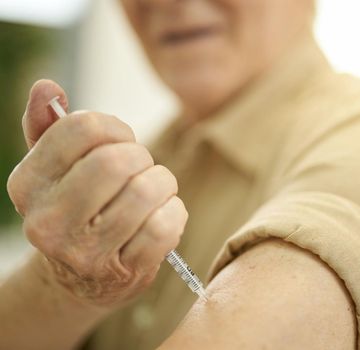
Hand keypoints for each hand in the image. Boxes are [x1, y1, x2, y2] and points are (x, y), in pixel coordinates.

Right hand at [7, 80, 187, 306]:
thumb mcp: (53, 169)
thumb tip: (46, 86)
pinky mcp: (123, 271)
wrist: (82, 277)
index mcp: (27, 184)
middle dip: (141, 156)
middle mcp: (48, 221)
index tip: (121, 141)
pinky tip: (162, 215)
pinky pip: (165, 225)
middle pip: (117, 160)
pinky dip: (174, 212)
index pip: (83, 128)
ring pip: (146, 190)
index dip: (116, 128)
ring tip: (154, 191)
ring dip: (163, 183)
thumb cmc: (76, 209)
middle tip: (140, 168)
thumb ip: (47, 125)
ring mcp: (85, 252)